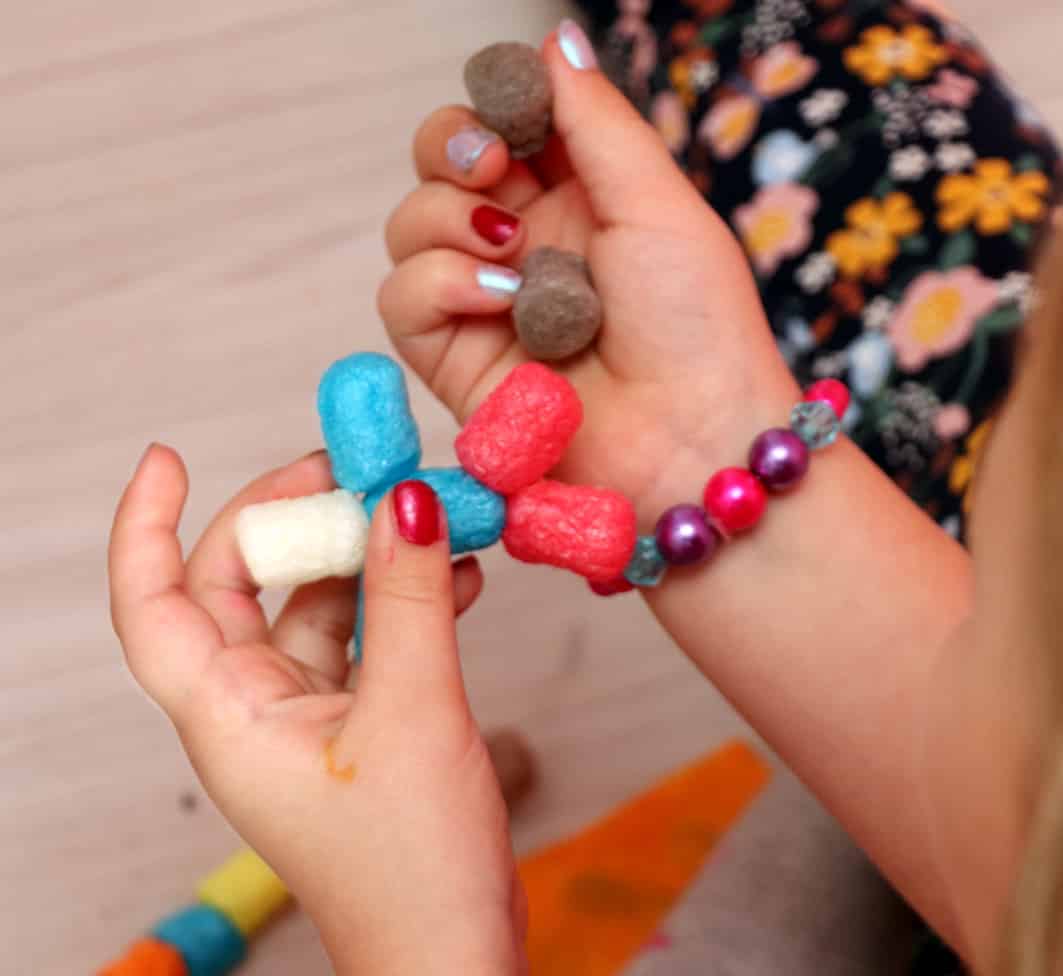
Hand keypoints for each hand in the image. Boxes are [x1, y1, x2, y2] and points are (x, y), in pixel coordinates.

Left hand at [109, 446, 525, 975]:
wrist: (452, 953)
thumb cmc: (412, 865)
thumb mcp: (415, 712)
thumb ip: (409, 599)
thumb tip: (405, 501)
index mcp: (228, 714)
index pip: (153, 603)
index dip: (147, 524)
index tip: (169, 457)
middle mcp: (253, 707)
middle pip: (244, 583)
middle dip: (297, 519)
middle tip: (360, 471)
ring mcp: (306, 713)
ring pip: (319, 603)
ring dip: (370, 556)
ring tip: (431, 515)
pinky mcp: (356, 720)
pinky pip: (368, 634)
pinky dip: (405, 598)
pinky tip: (460, 577)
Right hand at [379, 22, 798, 521]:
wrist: (690, 443)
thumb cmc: (697, 326)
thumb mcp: (656, 202)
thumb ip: (593, 121)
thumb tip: (554, 36)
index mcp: (578, 199)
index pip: (502, 124)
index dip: (492, 105)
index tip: (511, 108)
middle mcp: (523, 245)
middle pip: (439, 165)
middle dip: (451, 148)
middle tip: (492, 167)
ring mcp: (484, 301)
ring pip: (409, 224)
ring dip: (450, 221)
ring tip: (514, 256)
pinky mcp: (454, 358)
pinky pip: (403, 295)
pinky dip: (442, 284)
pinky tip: (500, 301)